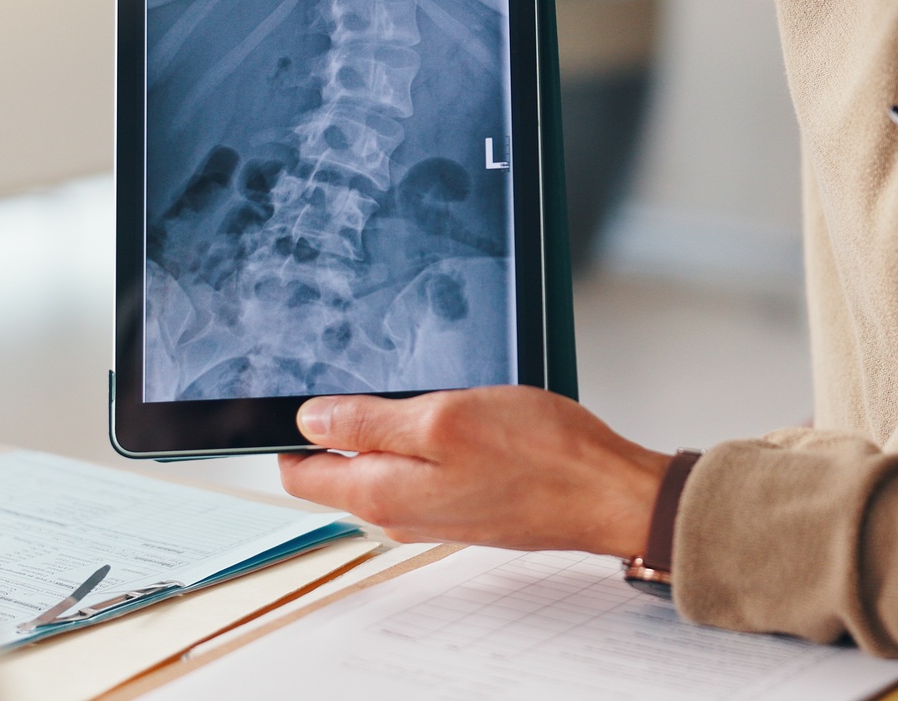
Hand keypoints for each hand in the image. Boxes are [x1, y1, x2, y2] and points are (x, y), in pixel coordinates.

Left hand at [279, 387, 672, 557]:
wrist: (606, 493)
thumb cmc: (540, 456)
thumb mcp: (443, 419)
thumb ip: (368, 424)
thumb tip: (309, 421)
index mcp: (380, 495)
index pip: (300, 475)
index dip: (291, 433)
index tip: (304, 395)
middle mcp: (398, 515)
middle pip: (338, 471)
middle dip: (342, 426)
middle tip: (378, 382)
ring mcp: (431, 514)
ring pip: (382, 467)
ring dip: (389, 431)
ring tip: (427, 395)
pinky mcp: (462, 507)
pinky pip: (420, 472)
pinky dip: (425, 442)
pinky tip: (457, 416)